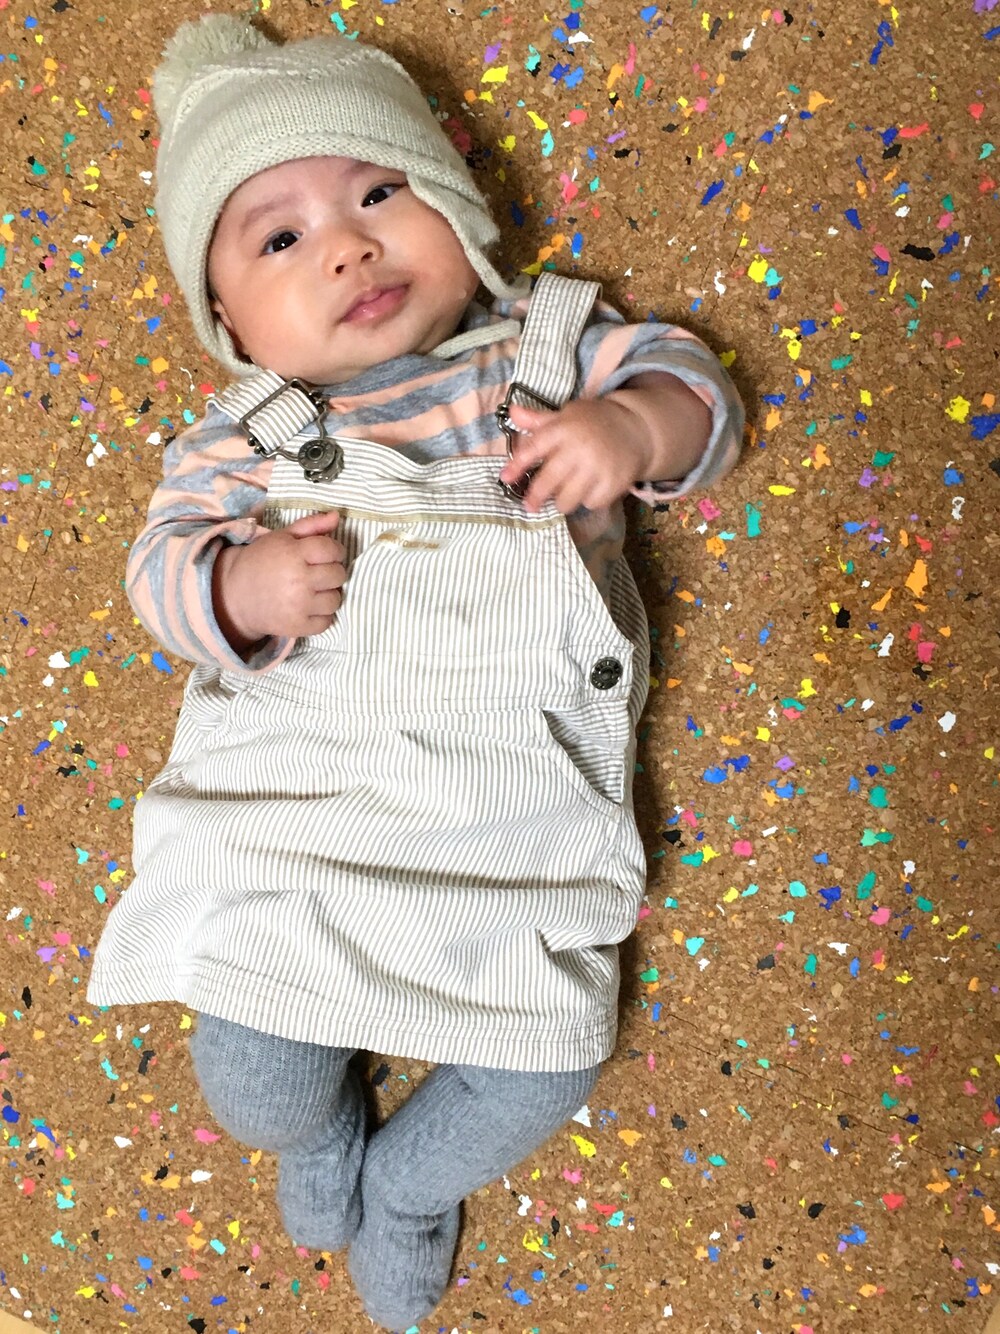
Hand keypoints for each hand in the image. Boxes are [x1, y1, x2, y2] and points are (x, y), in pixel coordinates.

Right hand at [213, 510, 346, 648]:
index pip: (332, 550)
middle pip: (338, 575)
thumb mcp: (282, 537)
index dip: (334, 551)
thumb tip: (337, 516)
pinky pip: (327, 621)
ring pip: (335, 600)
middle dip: (331, 572)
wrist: (234, 596)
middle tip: (317, 573)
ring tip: (312, 591)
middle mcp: (298, 579)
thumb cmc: (261, 562)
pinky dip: (321, 616)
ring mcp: (299, 605)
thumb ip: (311, 525)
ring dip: (328, 595)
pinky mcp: (297, 626)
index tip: (327, 554)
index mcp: (293, 553)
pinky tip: (308, 607)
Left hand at [497, 398, 651, 513]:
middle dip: (535, 497)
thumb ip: (538, 420)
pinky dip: (588, 501)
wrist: (636, 428)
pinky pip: (590, 503)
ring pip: (567, 499)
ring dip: (562, 501)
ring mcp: (598, 466)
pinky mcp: (614, 482)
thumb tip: (512, 412)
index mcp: (564, 429)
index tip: (505, 478)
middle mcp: (579, 448)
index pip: (534, 448)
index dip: (517, 465)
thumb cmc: (593, 423)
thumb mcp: (567, 415)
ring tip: (564, 494)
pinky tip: (590, 490)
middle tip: (530, 505)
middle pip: (548, 481)